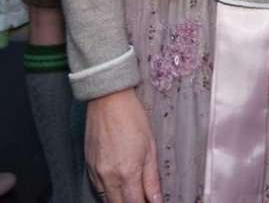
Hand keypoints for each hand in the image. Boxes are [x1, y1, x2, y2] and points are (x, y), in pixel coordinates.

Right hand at [86, 88, 162, 202]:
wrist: (108, 99)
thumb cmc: (131, 116)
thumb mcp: (150, 146)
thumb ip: (152, 178)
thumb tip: (157, 199)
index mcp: (127, 172)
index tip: (151, 202)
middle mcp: (109, 176)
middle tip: (141, 196)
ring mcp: (96, 172)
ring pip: (107, 199)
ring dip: (119, 199)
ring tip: (131, 190)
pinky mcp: (88, 165)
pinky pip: (97, 188)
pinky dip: (107, 191)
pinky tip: (117, 183)